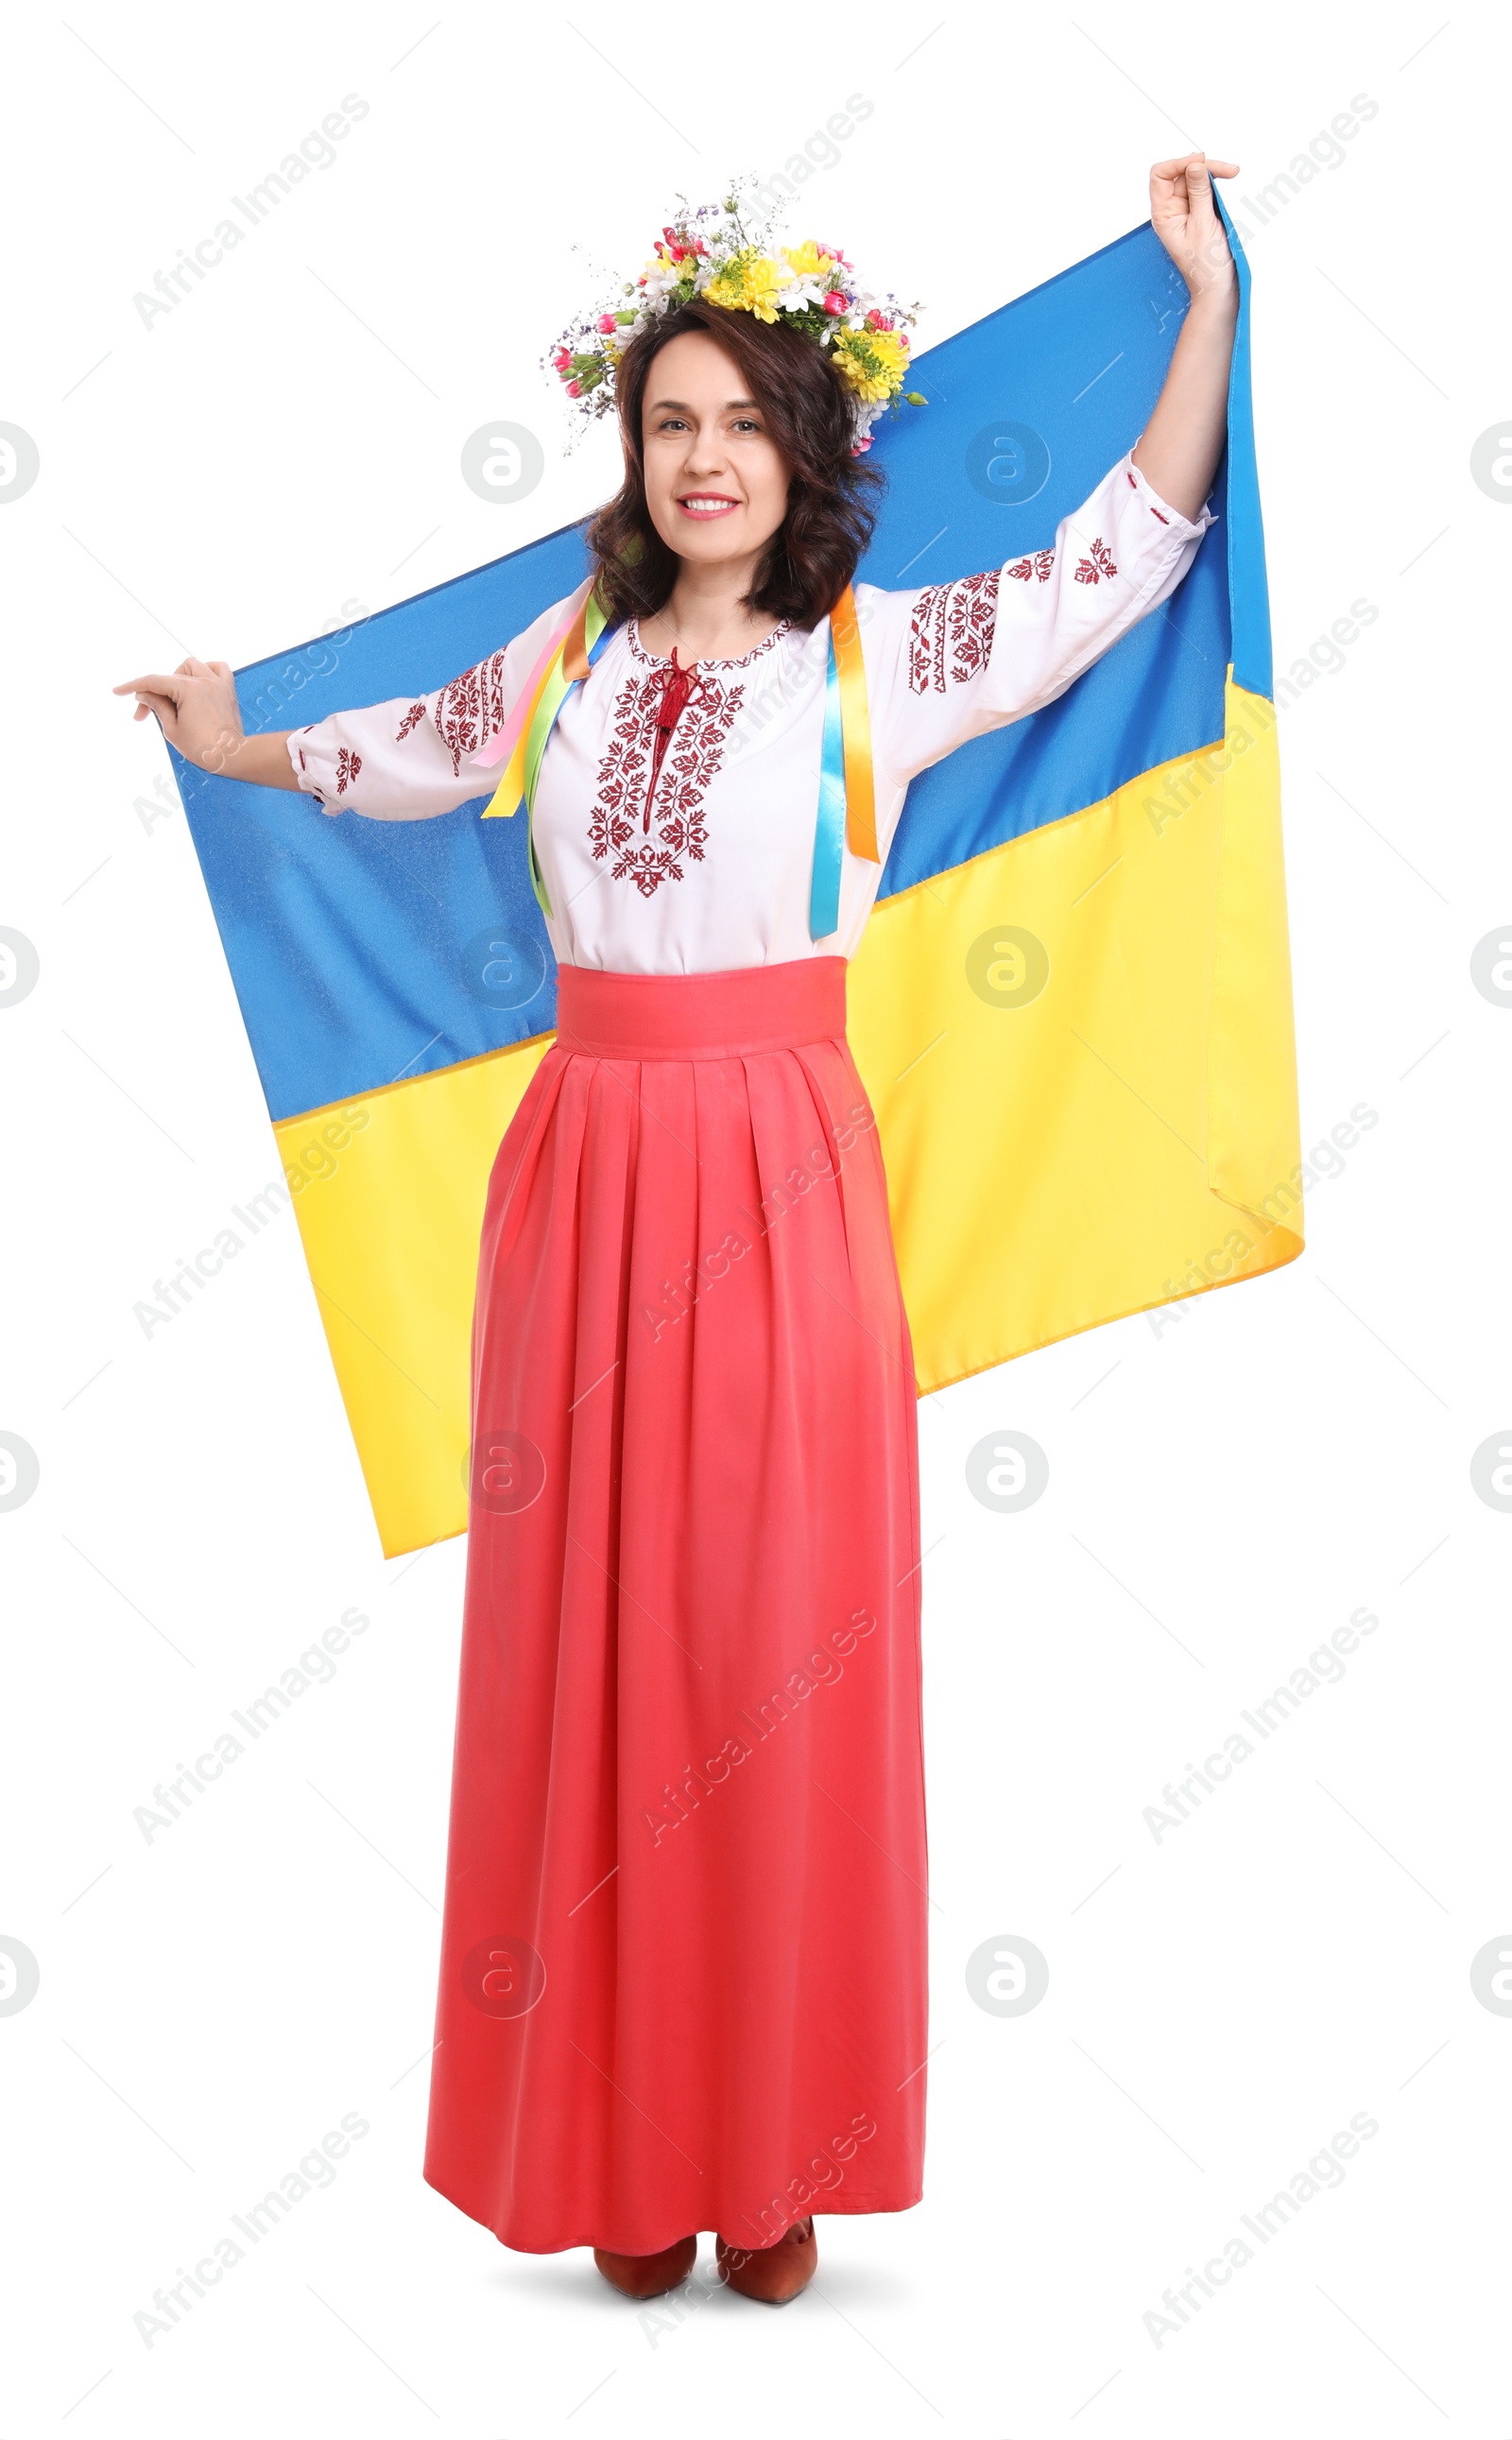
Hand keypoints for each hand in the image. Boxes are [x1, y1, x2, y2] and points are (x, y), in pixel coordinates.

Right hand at [113, 655, 247, 772]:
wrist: (232, 756)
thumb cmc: (203, 748)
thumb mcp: (172, 729)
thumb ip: (157, 706)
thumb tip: (143, 694)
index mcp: (188, 689)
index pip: (153, 682)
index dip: (132, 687)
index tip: (118, 691)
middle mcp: (204, 680)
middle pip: (170, 677)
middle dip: (156, 693)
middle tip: (148, 712)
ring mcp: (218, 683)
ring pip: (192, 666)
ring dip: (178, 677)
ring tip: (174, 697)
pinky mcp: (228, 690)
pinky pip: (219, 668)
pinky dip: (207, 670)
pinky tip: (199, 681)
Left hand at [1149, 154, 1238, 308]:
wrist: (1217, 289)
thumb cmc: (1207, 266)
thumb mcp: (1203, 224)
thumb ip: (1199, 192)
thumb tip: (1195, 165)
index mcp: (1163, 214)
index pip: (1160, 175)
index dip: (1179, 163)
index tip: (1201, 163)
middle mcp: (1171, 211)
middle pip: (1181, 174)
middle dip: (1203, 167)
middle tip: (1228, 170)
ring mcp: (1186, 211)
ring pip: (1195, 179)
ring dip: (1213, 174)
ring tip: (1232, 173)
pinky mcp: (1199, 213)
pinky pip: (1205, 191)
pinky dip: (1216, 185)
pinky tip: (1228, 182)